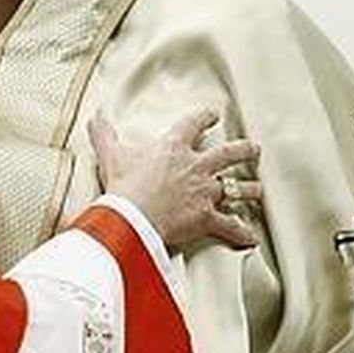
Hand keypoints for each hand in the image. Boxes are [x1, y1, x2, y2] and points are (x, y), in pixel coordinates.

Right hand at [87, 110, 261, 252]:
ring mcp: (205, 192)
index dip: (204, 118)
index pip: (193, 125)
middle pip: (228, 154)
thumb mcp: (111, 155)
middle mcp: (196, 167)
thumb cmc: (124, 185)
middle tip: (253, 148)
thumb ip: (104, 135)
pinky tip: (251, 238)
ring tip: (258, 190)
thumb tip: (95, 117)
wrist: (133, 217)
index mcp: (174, 148)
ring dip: (249, 190)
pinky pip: (230, 226)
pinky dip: (241, 233)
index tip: (213, 114)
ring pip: (236, 188)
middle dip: (243, 151)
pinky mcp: (207, 218)